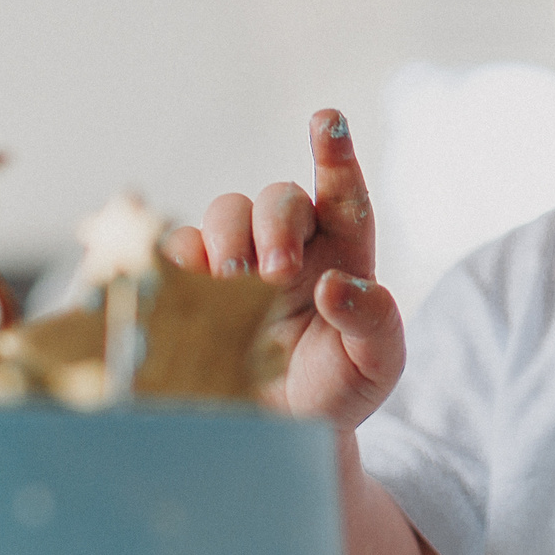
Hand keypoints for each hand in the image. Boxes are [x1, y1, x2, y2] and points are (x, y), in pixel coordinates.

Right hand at [163, 109, 404, 425]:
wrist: (283, 434)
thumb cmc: (338, 392)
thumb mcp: (376, 365)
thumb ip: (373, 322)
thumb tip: (339, 285)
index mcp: (345, 252)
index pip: (344, 194)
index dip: (335, 153)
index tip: (327, 120)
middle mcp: (292, 245)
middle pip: (278, 198)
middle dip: (275, 224)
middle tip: (275, 272)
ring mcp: (240, 261)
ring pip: (226, 211)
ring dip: (229, 236)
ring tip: (233, 281)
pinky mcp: (195, 284)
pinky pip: (179, 249)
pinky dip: (181, 256)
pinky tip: (191, 280)